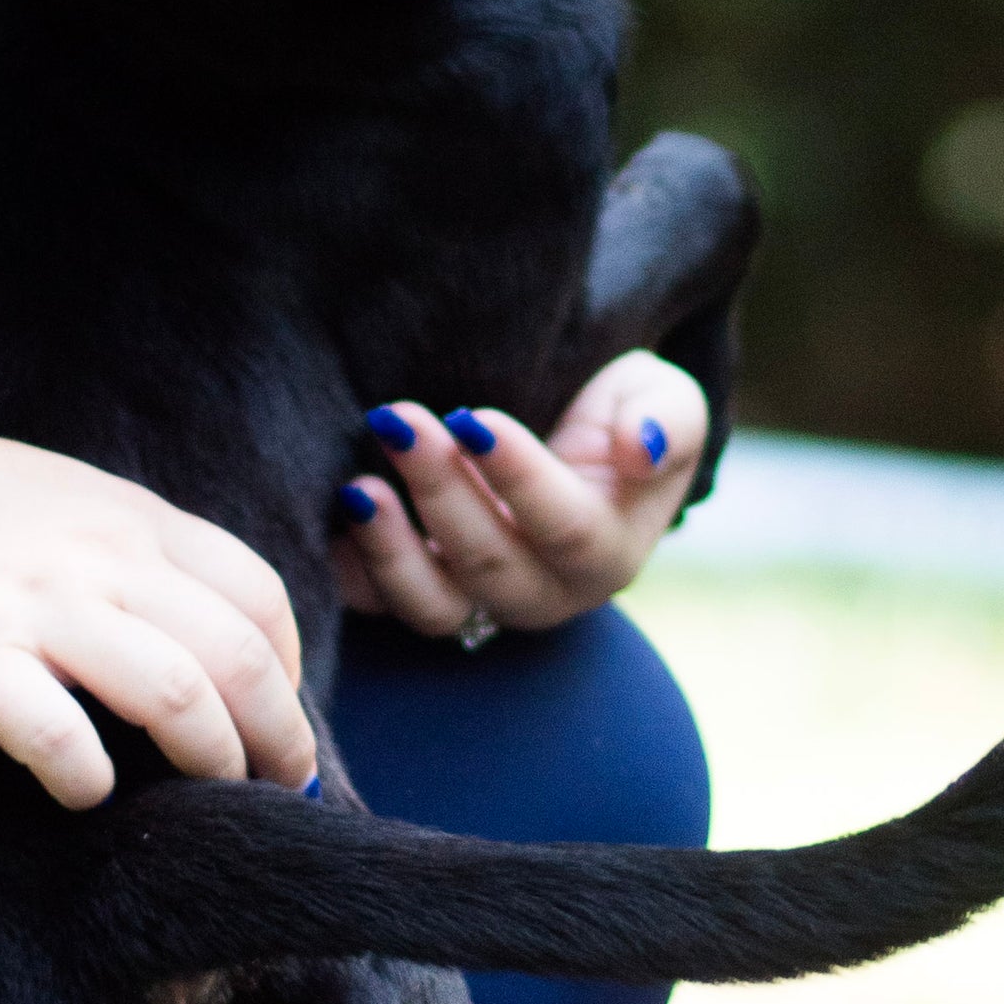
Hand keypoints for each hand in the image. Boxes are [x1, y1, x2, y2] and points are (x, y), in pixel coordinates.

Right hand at [0, 408, 315, 809]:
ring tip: (213, 801)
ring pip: (178, 694)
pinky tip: (86, 794)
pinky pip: (60, 735)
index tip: (278, 715)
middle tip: (280, 789)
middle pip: (239, 655)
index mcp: (126, 517)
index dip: (289, 667)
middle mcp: (100, 557)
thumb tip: (177, 613)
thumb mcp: (53, 494)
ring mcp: (38, 607)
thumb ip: (120, 545)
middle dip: (278, 736)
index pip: (256, 593)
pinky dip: (89, 778)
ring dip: (212, 761)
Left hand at [331, 351, 709, 642]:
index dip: (519, 478)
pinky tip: (334, 525)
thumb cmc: (620, 415)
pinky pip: (383, 607)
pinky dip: (354, 576)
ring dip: (391, 550)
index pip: (566, 528)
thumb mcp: (664, 396)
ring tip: (360, 487)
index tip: (473, 418)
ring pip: (435, 606)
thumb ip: (669, 419)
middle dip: (440, 491)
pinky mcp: (424, 594)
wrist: (572, 439)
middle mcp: (545, 591)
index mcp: (610, 550)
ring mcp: (481, 602)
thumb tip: (643, 445)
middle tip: (399, 419)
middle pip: (491, 564)